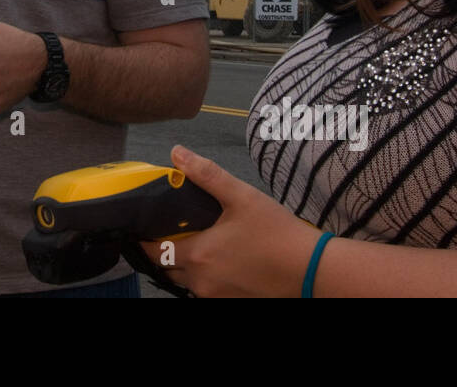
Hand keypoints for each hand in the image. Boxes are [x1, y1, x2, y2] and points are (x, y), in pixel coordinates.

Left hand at [139, 145, 321, 297]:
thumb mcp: (241, 196)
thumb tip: (177, 153)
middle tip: (171, 228)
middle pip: (168, 268)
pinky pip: (206, 290)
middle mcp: (201, 282)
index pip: (154, 251)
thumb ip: (206, 174)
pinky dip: (204, 276)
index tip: (145, 224)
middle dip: (164, 250)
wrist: (312, 269)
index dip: (145, 238)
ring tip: (194, 240)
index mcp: (198, 255)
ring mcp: (216, 296)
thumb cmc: (276, 232)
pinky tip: (219, 258)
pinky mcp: (232, 302)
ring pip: (186, 281)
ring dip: (185, 264)